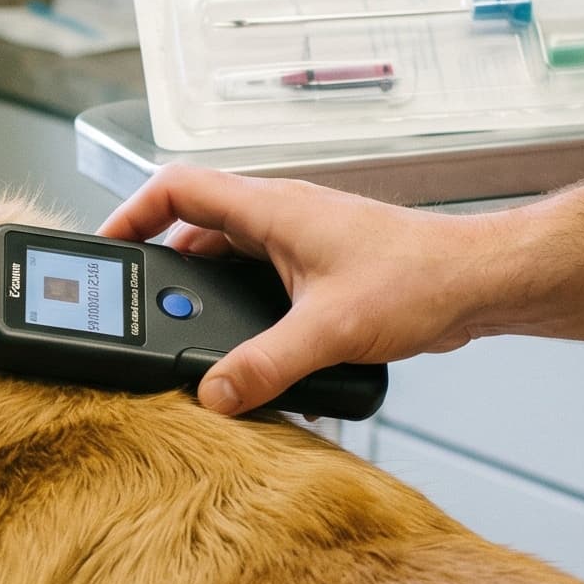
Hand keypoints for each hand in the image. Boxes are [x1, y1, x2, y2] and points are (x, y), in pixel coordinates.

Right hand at [99, 167, 506, 414]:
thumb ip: (266, 365)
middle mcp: (281, 219)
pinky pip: (262, 287)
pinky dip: (246, 318)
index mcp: (272, 207)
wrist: (479, 283)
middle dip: (164, 274)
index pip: (177, 188)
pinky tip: (252, 360)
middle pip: (195, 232)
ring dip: (208, 301)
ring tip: (190, 345)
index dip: (130, 213)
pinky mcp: (320, 273)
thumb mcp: (330, 329)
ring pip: (230, 264)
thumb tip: (213, 395)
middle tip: (140, 315)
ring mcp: (300, 245)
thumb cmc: (419, 278)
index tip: (104, 250)